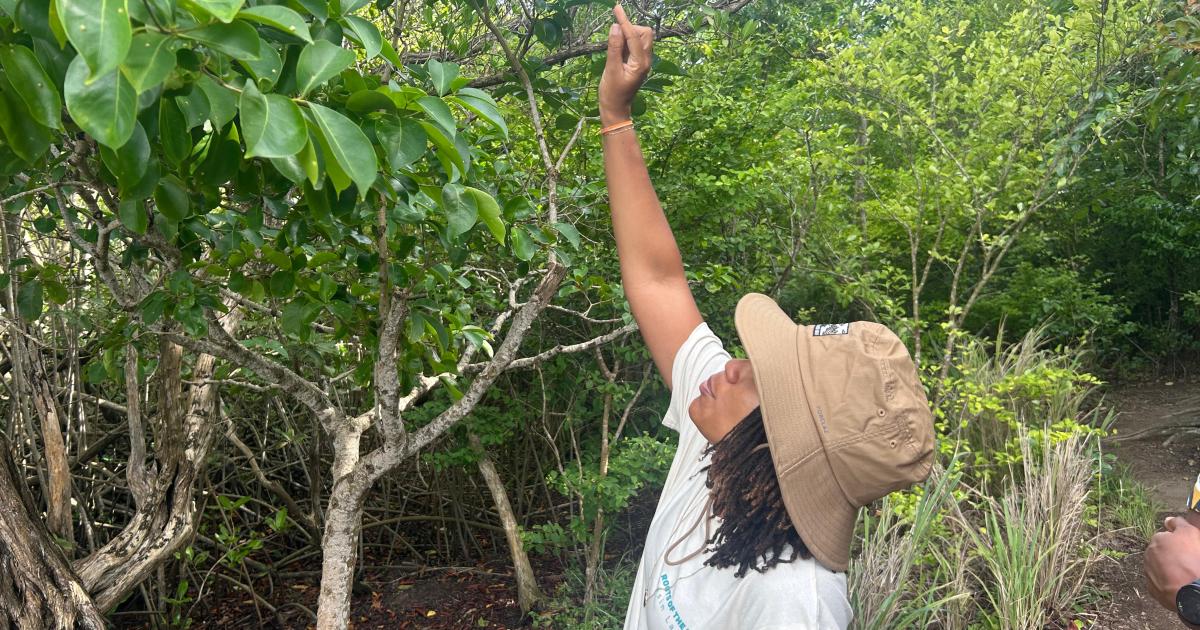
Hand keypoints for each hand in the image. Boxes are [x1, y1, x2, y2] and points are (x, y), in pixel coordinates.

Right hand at [599, 5, 653, 125]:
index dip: (624, 21)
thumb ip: (614, 48)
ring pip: (640, 38)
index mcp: (641, 63)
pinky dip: (625, 42)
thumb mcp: (610, 70)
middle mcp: (646, 61)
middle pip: (644, 33)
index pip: (634, 36)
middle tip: (614, 38)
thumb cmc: (612, 93)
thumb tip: (615, 27)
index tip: (617, 8)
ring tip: (613, 48)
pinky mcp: (637, 62)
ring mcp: (642, 62)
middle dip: (630, 29)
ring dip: (627, 36)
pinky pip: (634, 45)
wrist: (615, 109)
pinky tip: (616, 50)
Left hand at [1146, 512, 1199, 610]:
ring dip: (1169, 569)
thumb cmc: (1193, 559)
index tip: (1189, 549)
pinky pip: (1159, 582)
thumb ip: (1178, 523)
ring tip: (1185, 575)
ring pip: (1159, 567)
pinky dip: (1167, 582)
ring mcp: (1148, 572)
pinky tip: (1179, 585)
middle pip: (1161, 552)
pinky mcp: (1151, 589)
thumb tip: (1168, 520)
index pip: (1166, 537)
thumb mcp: (1190, 534)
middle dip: (1172, 555)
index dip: (1179, 543)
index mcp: (1157, 540)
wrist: (1192, 591)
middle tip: (1188, 562)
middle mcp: (1148, 554)